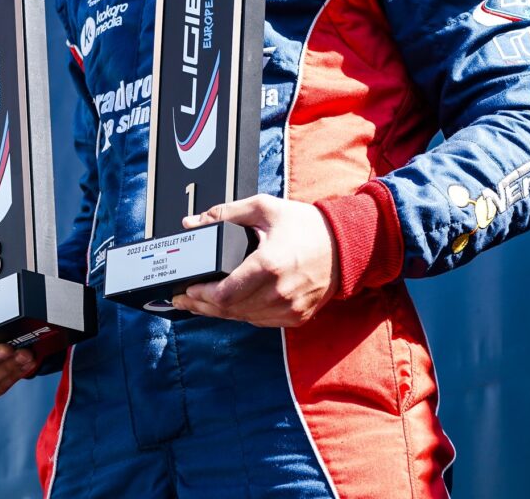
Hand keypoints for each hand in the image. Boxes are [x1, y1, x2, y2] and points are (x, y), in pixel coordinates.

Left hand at [171, 194, 339, 326]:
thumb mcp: (264, 209)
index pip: (225, 294)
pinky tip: (231, 305)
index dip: (200, 295)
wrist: (345, 245)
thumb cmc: (307, 226)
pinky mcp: (296, 317)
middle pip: (229, 310)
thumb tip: (194, 223)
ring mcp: (289, 308)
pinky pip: (260, 321)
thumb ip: (226, 214)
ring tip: (202, 302)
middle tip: (184, 298)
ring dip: (220, 312)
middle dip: (202, 305)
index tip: (186, 288)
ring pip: (243, 318)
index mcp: (269, 264)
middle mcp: (279, 292)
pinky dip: (243, 314)